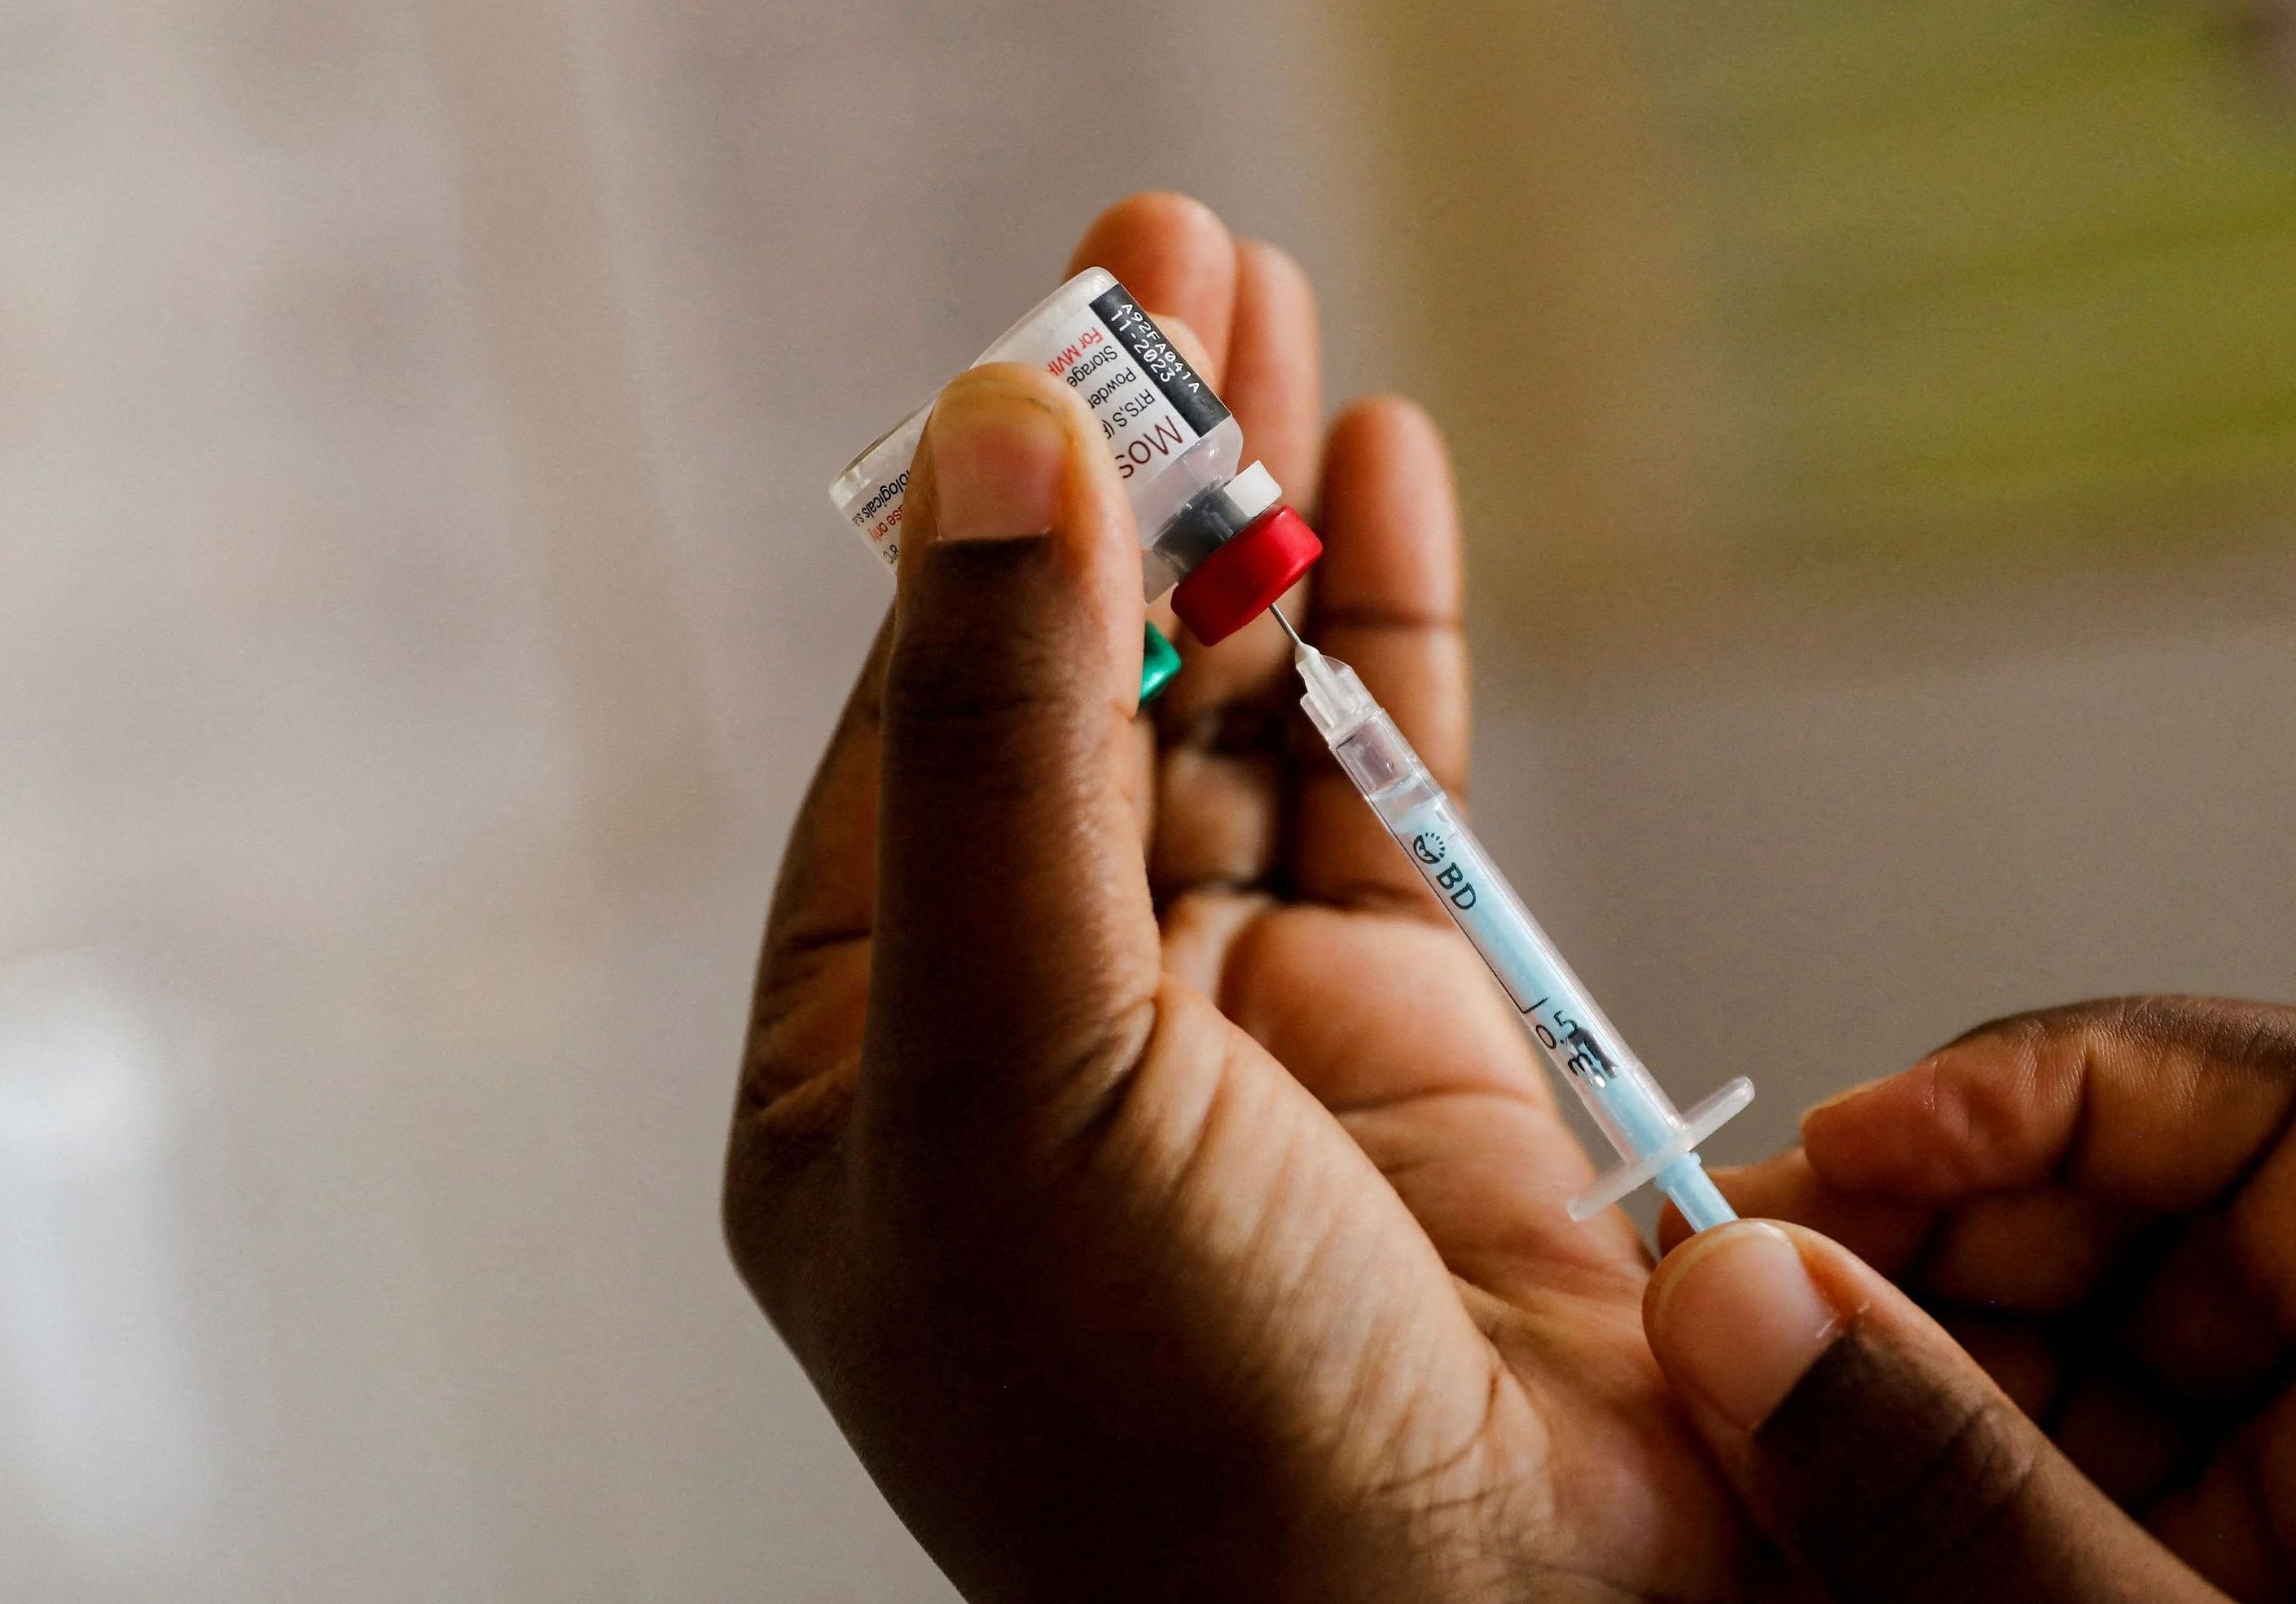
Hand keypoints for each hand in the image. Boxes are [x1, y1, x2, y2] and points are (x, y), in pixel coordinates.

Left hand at [723, 194, 1755, 1600]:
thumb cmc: (1167, 1427)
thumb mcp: (1015, 1066)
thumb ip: (1001, 747)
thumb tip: (988, 444)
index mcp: (880, 1060)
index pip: (917, 720)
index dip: (985, 511)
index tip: (1058, 324)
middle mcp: (1049, 1031)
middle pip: (1079, 683)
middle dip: (1130, 471)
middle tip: (1179, 255)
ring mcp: (1238, 1031)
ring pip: (1238, 714)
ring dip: (1261, 517)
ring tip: (1279, 313)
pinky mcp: (1416, 1039)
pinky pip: (1389, 792)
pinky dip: (1396, 636)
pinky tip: (1397, 481)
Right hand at [1643, 997, 2295, 1600]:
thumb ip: (1955, 1507)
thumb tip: (1749, 1295)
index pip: (2287, 1121)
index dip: (2063, 1083)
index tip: (1866, 1148)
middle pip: (2141, 1218)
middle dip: (1921, 1227)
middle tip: (1736, 1294)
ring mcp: (2263, 1550)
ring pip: (2049, 1345)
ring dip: (1872, 1352)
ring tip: (1728, 1418)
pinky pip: (2010, 1476)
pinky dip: (1881, 1473)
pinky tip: (1780, 1512)